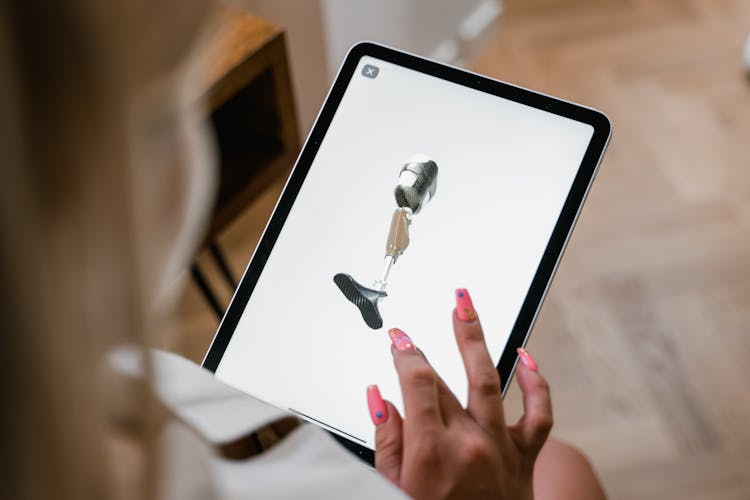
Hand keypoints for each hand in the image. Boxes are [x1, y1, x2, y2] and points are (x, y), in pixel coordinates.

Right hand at [366, 288, 552, 499]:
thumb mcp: (393, 488)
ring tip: (465, 308)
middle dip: (424, 349)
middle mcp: (468, 443)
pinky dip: (537, 384)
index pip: (417, 382)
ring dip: (475, 339)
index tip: (397, 340)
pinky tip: (526, 358)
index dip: (404, 354)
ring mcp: (500, 447)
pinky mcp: (524, 457)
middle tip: (413, 328)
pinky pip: (539, 415)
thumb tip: (379, 397)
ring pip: (490, 380)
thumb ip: (387, 439)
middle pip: (445, 380)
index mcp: (431, 450)